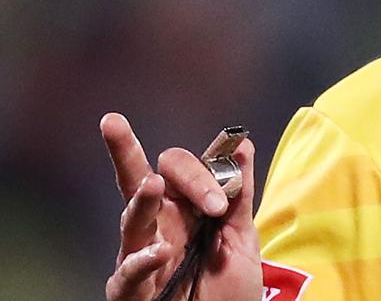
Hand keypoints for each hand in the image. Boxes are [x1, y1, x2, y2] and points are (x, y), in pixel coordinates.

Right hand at [101, 113, 262, 300]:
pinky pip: (128, 274)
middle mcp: (156, 227)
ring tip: (151, 186)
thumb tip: (242, 145)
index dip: (200, 174)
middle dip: (123, 150)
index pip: (177, 170)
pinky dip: (142, 261)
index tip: (221, 202)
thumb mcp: (242, 238)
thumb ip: (239, 196)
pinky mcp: (132, 291)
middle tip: (112, 122)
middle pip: (138, 180)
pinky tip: (158, 251)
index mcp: (182, 208)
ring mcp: (141, 256)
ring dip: (141, 202)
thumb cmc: (228, 287)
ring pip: (131, 220)